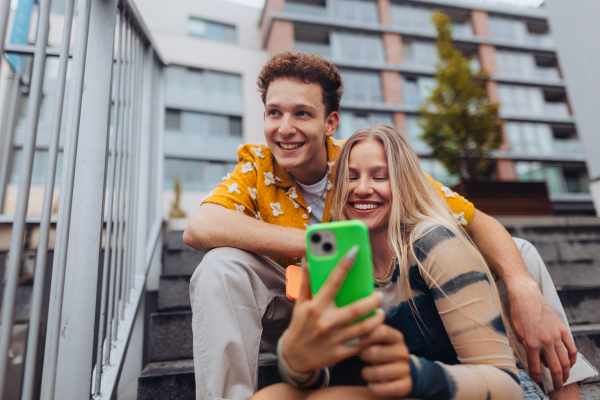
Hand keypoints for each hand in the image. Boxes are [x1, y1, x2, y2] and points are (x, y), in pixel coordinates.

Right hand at [281, 245, 383, 372]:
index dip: (344, 264)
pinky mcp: (340, 353)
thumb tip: (308, 262)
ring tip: (380, 312)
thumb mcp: (300, 305)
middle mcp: (326, 322)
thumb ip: (306, 283)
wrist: (293, 357)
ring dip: (376, 318)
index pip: (333, 281)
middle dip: (372, 300)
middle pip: (356, 308)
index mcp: (316, 307)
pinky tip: (376, 329)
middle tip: (379, 295)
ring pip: (364, 327)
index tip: (355, 250)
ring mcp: (334, 339)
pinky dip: (372, 336)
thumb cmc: (299, 326)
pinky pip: (362, 344)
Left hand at [360, 324, 411, 396]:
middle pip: (375, 352)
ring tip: (366, 372)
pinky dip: (376, 388)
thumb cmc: (381, 351)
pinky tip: (372, 385)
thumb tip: (354, 333)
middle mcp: (403, 352)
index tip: (357, 341)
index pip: (381, 332)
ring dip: (367, 373)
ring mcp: (406, 369)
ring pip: (379, 372)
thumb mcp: (377, 340)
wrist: (398, 371)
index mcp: (396, 337)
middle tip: (362, 356)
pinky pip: (388, 388)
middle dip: (363, 355)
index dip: (365, 337)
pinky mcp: (406, 385)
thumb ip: (367, 333)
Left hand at [509, 280, 576, 390]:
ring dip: (566, 373)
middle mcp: (545, 341)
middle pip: (556, 368)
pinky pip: (571, 348)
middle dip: (556, 381)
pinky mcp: (562, 329)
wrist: (526, 296)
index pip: (536, 368)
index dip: (537, 377)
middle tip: (556, 387)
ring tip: (564, 379)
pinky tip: (571, 364)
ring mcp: (556, 336)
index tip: (538, 381)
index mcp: (531, 343)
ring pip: (566, 360)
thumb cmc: (518, 314)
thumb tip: (535, 359)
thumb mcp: (516, 333)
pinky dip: (573, 358)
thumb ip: (525, 347)